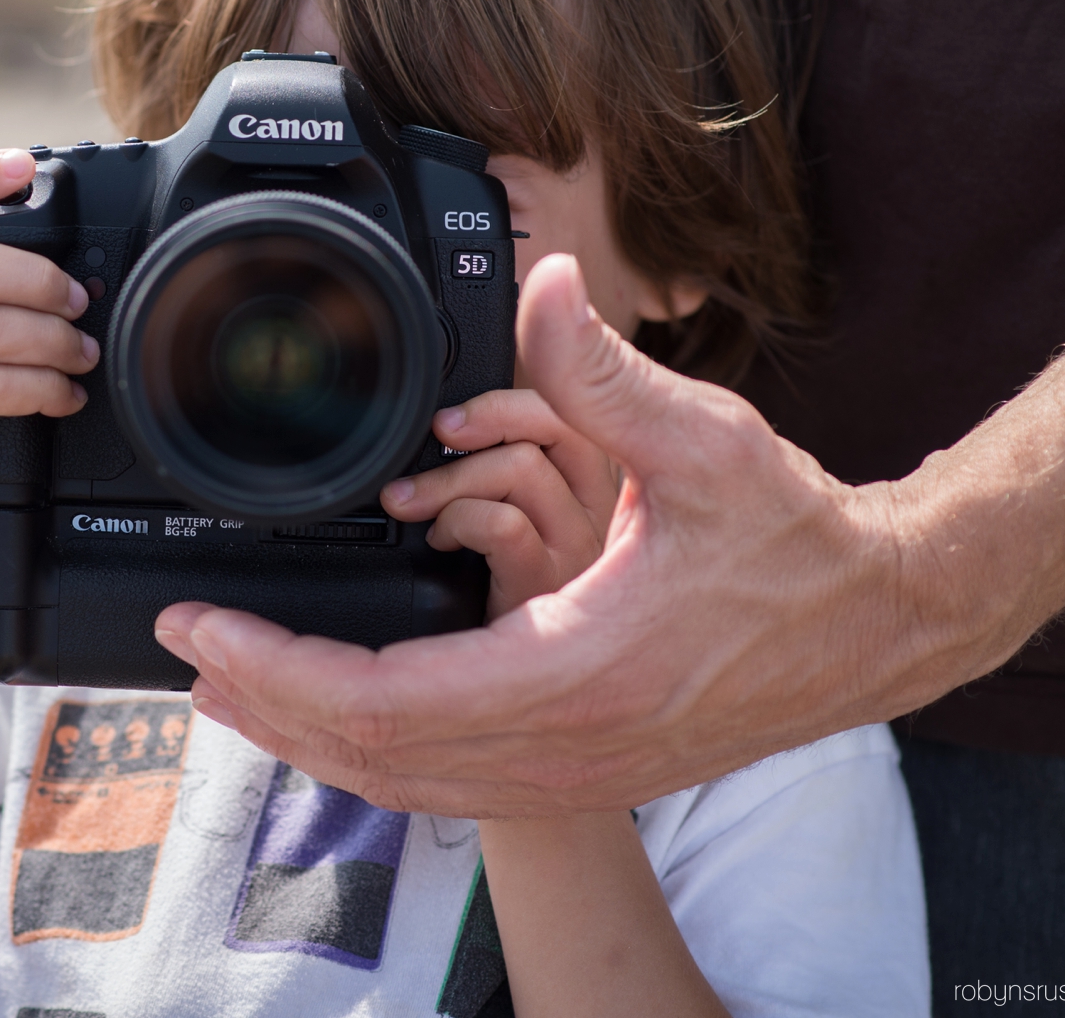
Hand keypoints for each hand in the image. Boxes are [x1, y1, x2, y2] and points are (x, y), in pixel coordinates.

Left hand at [155, 253, 935, 816]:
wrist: (879, 625)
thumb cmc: (797, 543)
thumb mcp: (706, 444)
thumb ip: (604, 371)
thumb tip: (542, 285)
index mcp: (572, 676)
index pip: (380, 699)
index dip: (276, 665)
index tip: (203, 621)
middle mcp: (563, 745)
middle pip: (368, 754)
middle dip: (264, 702)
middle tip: (186, 645)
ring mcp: (573, 769)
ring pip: (402, 780)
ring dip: (305, 732)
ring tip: (229, 682)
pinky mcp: (583, 765)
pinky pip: (446, 780)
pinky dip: (368, 750)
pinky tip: (332, 716)